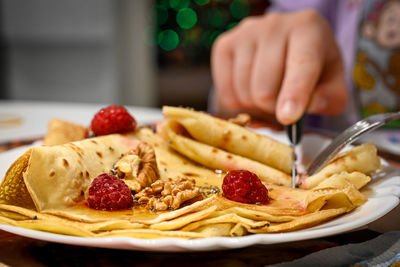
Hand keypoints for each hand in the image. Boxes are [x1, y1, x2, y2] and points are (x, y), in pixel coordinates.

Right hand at [211, 9, 347, 124]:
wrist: (287, 41)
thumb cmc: (312, 64)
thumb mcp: (332, 80)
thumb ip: (331, 98)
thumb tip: (311, 106)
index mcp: (308, 29)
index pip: (301, 64)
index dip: (294, 93)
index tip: (288, 117)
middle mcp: (273, 25)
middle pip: (265, 89)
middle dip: (274, 108)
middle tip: (284, 103)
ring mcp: (244, 33)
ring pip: (244, 92)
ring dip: (256, 106)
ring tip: (269, 94)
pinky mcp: (224, 45)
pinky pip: (225, 92)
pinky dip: (238, 102)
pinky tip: (251, 91)